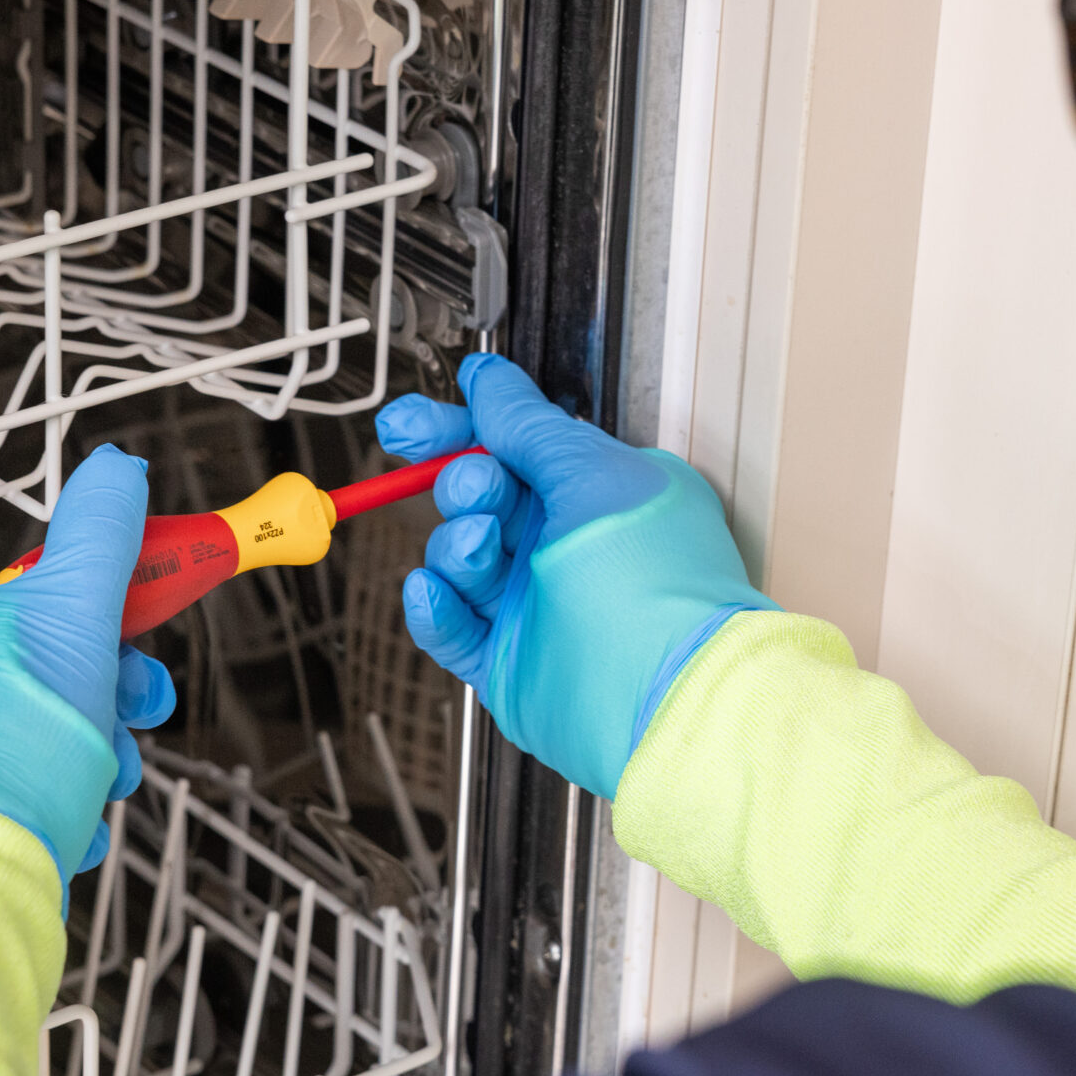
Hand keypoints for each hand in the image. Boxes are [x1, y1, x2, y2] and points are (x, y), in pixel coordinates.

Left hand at [0, 445, 178, 886]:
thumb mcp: (72, 615)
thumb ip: (99, 535)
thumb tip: (117, 470)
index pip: (27, 608)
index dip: (101, 635)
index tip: (137, 661)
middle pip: (30, 681)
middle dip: (99, 710)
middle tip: (128, 731)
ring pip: (16, 750)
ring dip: (80, 769)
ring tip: (96, 795)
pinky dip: (35, 819)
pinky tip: (59, 835)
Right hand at [377, 353, 770, 795]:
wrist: (664, 693)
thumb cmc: (653, 579)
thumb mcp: (591, 471)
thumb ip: (528, 425)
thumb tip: (487, 381)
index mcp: (598, 491)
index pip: (514, 445)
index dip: (457, 429)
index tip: (410, 425)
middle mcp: (566, 545)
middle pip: (478, 496)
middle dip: (459, 484)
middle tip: (474, 489)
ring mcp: (534, 604)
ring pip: (458, 555)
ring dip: (456, 543)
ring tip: (483, 548)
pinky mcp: (506, 659)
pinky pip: (447, 624)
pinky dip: (433, 604)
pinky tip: (434, 590)